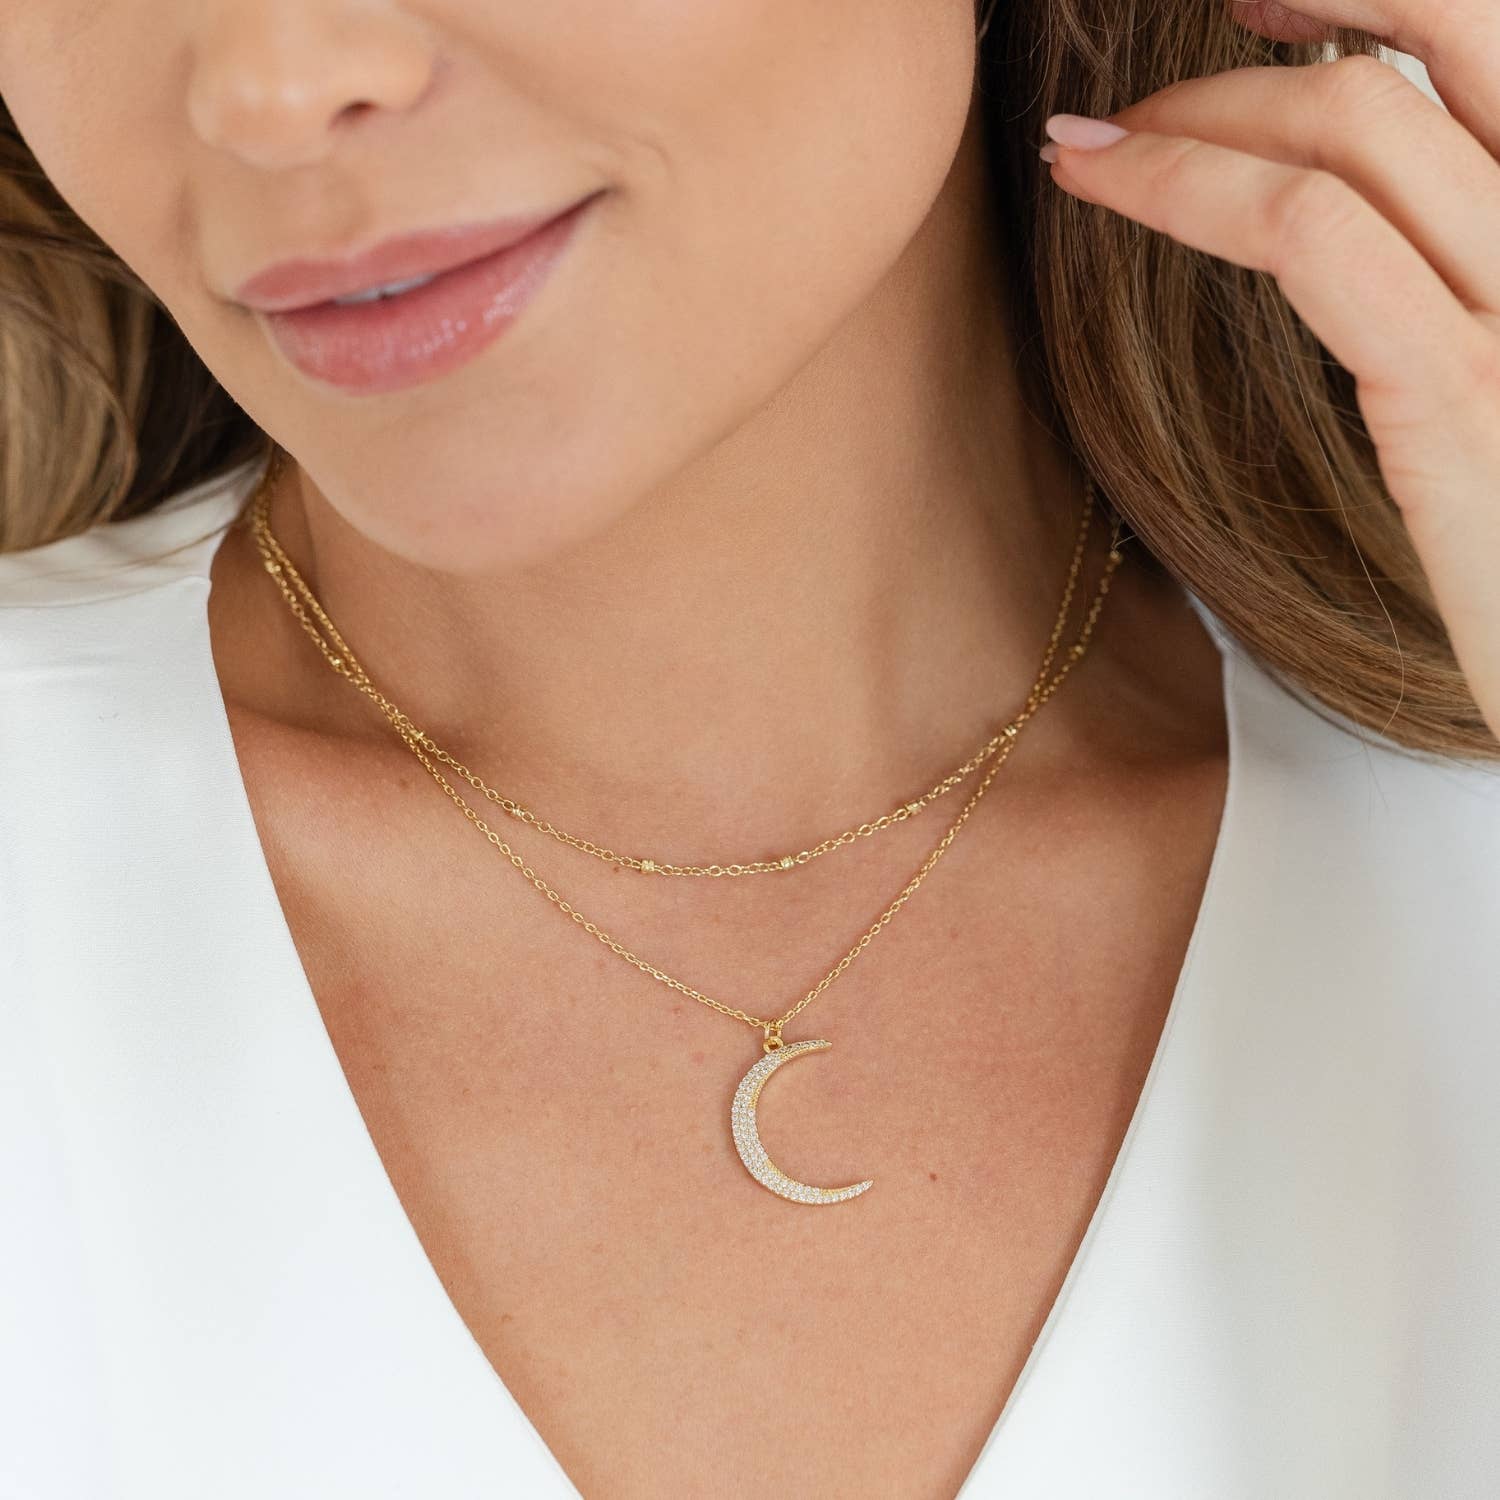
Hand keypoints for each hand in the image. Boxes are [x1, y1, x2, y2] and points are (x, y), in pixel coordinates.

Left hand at [1038, 0, 1499, 742]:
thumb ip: (1451, 302)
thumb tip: (1351, 243)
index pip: (1494, 42)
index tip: (1255, 9)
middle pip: (1442, 35)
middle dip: (1277, 28)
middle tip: (1140, 89)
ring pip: (1355, 126)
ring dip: (1194, 117)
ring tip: (1084, 148)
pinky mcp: (1467, 395)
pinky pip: (1313, 241)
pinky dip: (1188, 193)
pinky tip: (1110, 190)